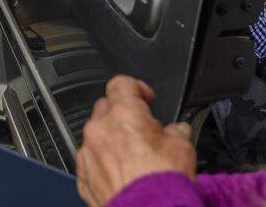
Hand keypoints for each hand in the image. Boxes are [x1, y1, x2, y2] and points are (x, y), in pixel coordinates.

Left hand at [77, 76, 196, 206]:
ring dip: (111, 140)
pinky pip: (90, 160)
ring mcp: (88, 153)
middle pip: (106, 108)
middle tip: (143, 132)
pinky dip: (103, 162)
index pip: (122, 83)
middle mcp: (100, 129)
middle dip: (123, 116)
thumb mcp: (182, 147)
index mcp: (123, 114)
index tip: (145, 99)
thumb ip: (176, 131)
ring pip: (96, 135)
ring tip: (133, 158)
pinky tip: (122, 175)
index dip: (136, 88)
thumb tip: (177, 131)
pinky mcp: (83, 176)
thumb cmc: (161, 184)